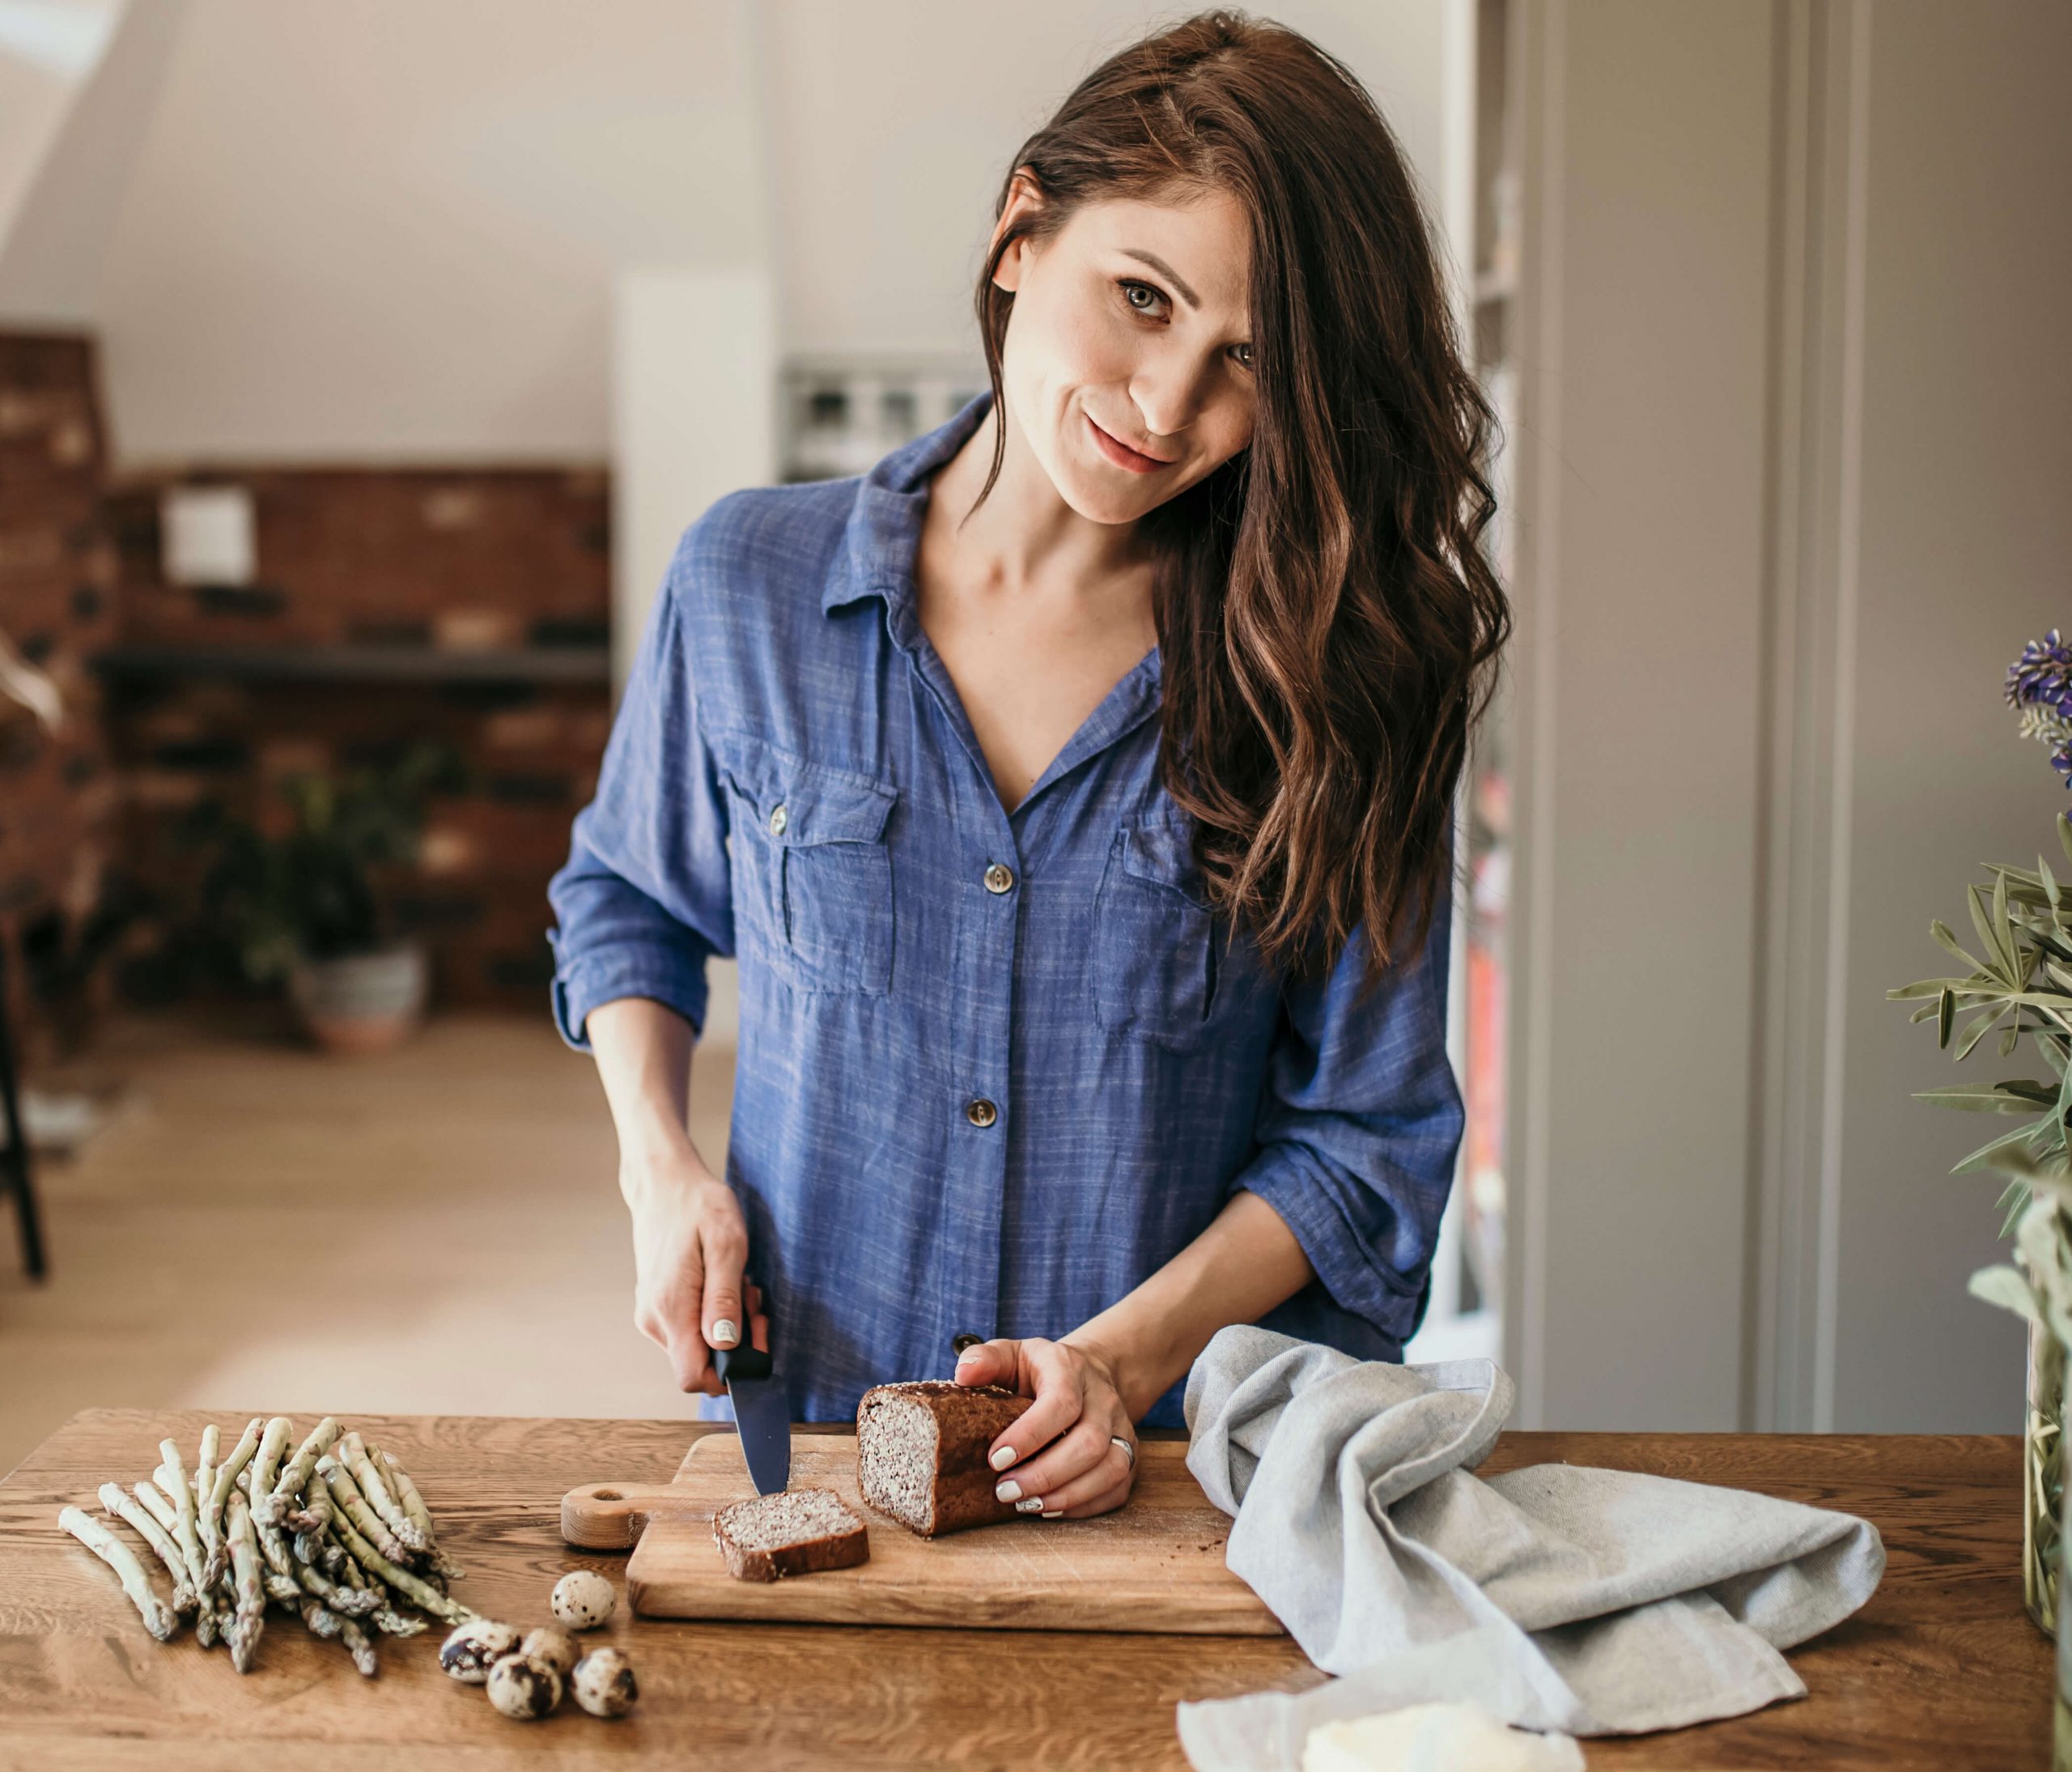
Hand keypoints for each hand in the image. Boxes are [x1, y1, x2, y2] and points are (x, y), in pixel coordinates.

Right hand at [621, 1146, 769, 1394]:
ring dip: (727, 1327)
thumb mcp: (725, 1245)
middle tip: (753, 1301)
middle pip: (700, 1365)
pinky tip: (724, 1285)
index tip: (754, 1338)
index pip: (693, 1377)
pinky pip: (689, 1330)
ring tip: (739, 1286)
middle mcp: (654, 1320)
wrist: (664, 1183)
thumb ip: (724, 1299)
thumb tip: (725, 1346)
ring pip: (696, 1348)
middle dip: (736, 1344)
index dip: (730, 1372)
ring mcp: (652, 1313)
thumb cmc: (698, 1207)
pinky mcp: (656, 1305)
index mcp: (670, 1309)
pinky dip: (713, 1317)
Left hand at [950, 1335, 1137, 1518]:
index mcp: (1070, 1370)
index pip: (1061, 1403)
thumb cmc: (1040, 1370)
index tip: (996, 1459)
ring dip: (1067, 1495)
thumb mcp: (1011, 1354)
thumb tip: (963, 1373)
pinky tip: (1050, 1509)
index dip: (1030, 1435)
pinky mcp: (1130, 1455)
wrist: (1090, 1373)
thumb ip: (984, 1359)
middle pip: (1089, 1443)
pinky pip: (1117, 1489)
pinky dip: (1085, 1506)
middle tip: (1005, 1491)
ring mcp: (1121, 1428)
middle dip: (1045, 1475)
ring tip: (1026, 1505)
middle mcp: (1103, 1399)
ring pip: (1111, 1468)